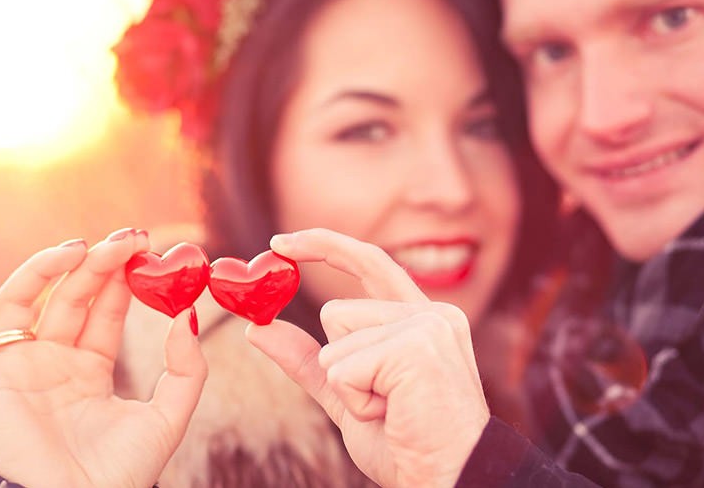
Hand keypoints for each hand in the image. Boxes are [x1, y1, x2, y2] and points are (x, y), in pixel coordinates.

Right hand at [0, 229, 207, 487]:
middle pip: (67, 297)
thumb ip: (186, 368)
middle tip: (127, 238)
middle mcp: (51, 363)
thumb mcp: (169, 415)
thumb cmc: (123, 472)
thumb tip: (188, 315)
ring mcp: (17, 369)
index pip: (103, 310)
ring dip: (46, 267)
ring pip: (20, 302)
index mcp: (89, 369)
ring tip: (81, 247)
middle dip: (96, 264)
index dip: (120, 278)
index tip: (144, 247)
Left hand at [246, 228, 489, 487]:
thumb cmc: (405, 443)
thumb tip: (257, 328)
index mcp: (422, 319)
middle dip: (339, 363)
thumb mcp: (346, 396)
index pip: (369, 263)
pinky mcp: (415, 346)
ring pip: (335, 341)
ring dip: (347, 386)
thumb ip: (307, 359)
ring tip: (392, 409)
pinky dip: (354, 400)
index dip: (323, 245)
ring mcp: (426, 326)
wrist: (446, 480)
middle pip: (336, 312)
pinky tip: (392, 413)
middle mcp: (430, 313)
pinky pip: (342, 368)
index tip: (279, 240)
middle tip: (383, 403)